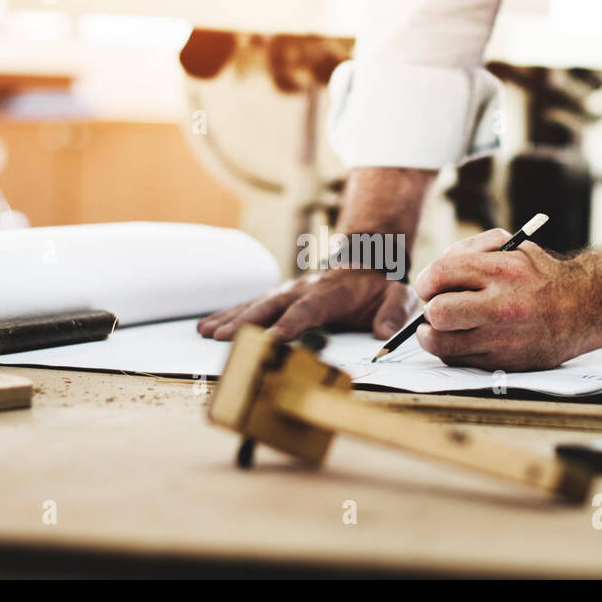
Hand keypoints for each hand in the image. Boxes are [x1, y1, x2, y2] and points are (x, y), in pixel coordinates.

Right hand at [197, 269, 415, 340]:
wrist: (366, 262)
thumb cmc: (378, 286)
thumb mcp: (396, 295)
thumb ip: (393, 311)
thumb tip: (382, 333)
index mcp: (330, 293)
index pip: (306, 310)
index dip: (289, 324)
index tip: (271, 339)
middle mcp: (302, 290)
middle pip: (271, 306)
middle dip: (248, 323)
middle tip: (225, 338)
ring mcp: (287, 292)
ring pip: (254, 305)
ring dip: (231, 319)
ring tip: (207, 333)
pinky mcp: (278, 298)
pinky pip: (250, 306)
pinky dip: (227, 315)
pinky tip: (205, 326)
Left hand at [413, 227, 601, 370]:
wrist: (583, 309)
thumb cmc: (540, 276)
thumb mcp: (513, 247)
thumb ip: (471, 249)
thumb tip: (434, 272)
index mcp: (502, 271)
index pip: (440, 274)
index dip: (426, 280)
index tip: (429, 285)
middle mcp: (502, 306)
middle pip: (437, 312)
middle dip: (429, 308)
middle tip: (436, 307)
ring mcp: (503, 338)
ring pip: (442, 343)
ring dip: (432, 334)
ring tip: (440, 327)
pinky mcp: (504, 362)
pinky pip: (458, 361)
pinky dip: (452, 351)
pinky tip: (461, 339)